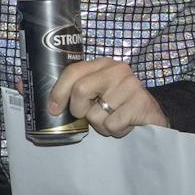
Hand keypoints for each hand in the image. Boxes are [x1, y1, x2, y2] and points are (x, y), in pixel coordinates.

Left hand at [47, 58, 167, 136]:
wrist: (152, 115)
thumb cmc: (118, 105)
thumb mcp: (97, 92)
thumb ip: (76, 90)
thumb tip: (42, 100)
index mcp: (102, 64)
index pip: (73, 71)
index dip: (59, 91)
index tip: (54, 109)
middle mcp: (117, 70)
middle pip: (80, 90)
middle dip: (79, 110)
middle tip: (90, 116)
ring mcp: (131, 85)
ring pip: (96, 113)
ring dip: (100, 124)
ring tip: (113, 119)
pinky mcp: (141, 103)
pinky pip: (112, 124)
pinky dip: (114, 130)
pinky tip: (124, 124)